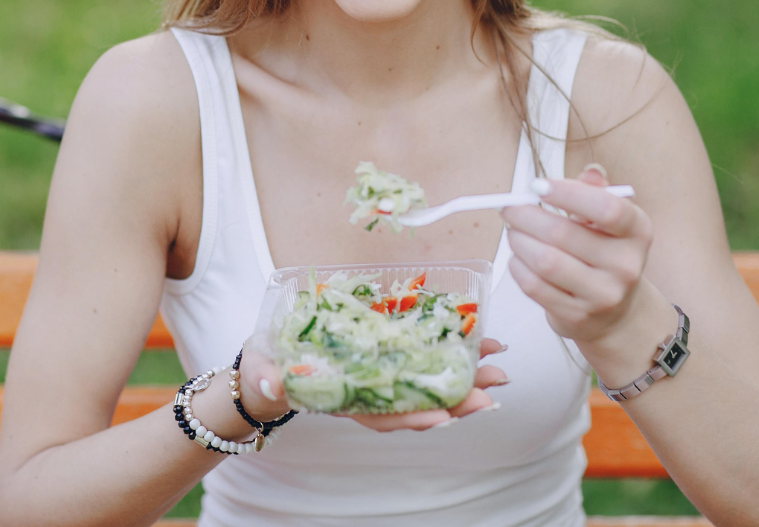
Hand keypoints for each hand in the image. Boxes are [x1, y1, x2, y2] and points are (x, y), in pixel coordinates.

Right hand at [238, 339, 509, 432]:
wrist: (266, 364)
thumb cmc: (265, 371)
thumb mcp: (261, 375)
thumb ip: (267, 380)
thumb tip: (271, 383)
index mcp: (344, 402)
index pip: (384, 417)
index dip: (414, 417)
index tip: (443, 416)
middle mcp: (369, 394)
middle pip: (418, 403)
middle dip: (457, 399)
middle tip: (493, 389)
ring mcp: (379, 376)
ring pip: (427, 384)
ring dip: (464, 378)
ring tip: (497, 366)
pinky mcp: (383, 355)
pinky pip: (420, 359)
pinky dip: (448, 353)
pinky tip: (474, 341)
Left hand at [502, 164, 653, 346]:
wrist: (615, 312)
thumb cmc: (604, 253)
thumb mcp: (608, 221)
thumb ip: (596, 193)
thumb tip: (590, 172)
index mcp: (637, 231)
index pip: (606, 208)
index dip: (567, 193)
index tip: (536, 185)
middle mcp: (626, 265)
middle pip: (564, 234)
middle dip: (526, 216)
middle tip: (509, 208)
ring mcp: (603, 295)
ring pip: (545, 262)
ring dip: (519, 241)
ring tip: (513, 231)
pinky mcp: (578, 316)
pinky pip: (535, 287)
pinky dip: (517, 267)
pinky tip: (517, 257)